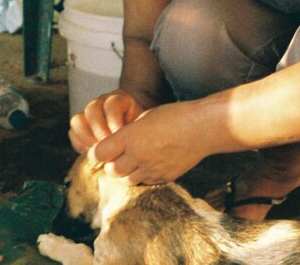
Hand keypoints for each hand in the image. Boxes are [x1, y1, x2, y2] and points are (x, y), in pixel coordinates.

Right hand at [68, 90, 143, 152]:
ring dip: (87, 137)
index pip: (112, 104)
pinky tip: (92, 151)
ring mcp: (88, 112)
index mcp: (119, 98)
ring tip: (98, 150)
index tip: (120, 136)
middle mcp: (101, 102)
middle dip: (99, 130)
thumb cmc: (140, 125)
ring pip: (77, 119)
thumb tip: (131, 141)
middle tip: (108, 145)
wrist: (134, 124)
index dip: (114, 121)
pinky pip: (72, 132)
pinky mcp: (81, 125)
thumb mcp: (143, 123)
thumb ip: (137, 128)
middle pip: (91, 109)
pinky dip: (80, 143)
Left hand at [91, 103, 206, 184]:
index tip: (100, 149)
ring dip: (126, 172)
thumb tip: (117, 144)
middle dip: (111, 164)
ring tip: (134, 161)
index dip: (97, 152)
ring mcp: (151, 169)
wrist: (202, 128)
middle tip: (118, 156)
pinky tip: (150, 164)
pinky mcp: (164, 177)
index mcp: (130, 137)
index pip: (99, 153)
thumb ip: (128, 133)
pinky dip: (143, 176)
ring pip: (127, 180)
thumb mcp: (146, 117)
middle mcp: (138, 155)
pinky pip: (145, 183)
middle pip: (111, 170)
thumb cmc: (175, 116)